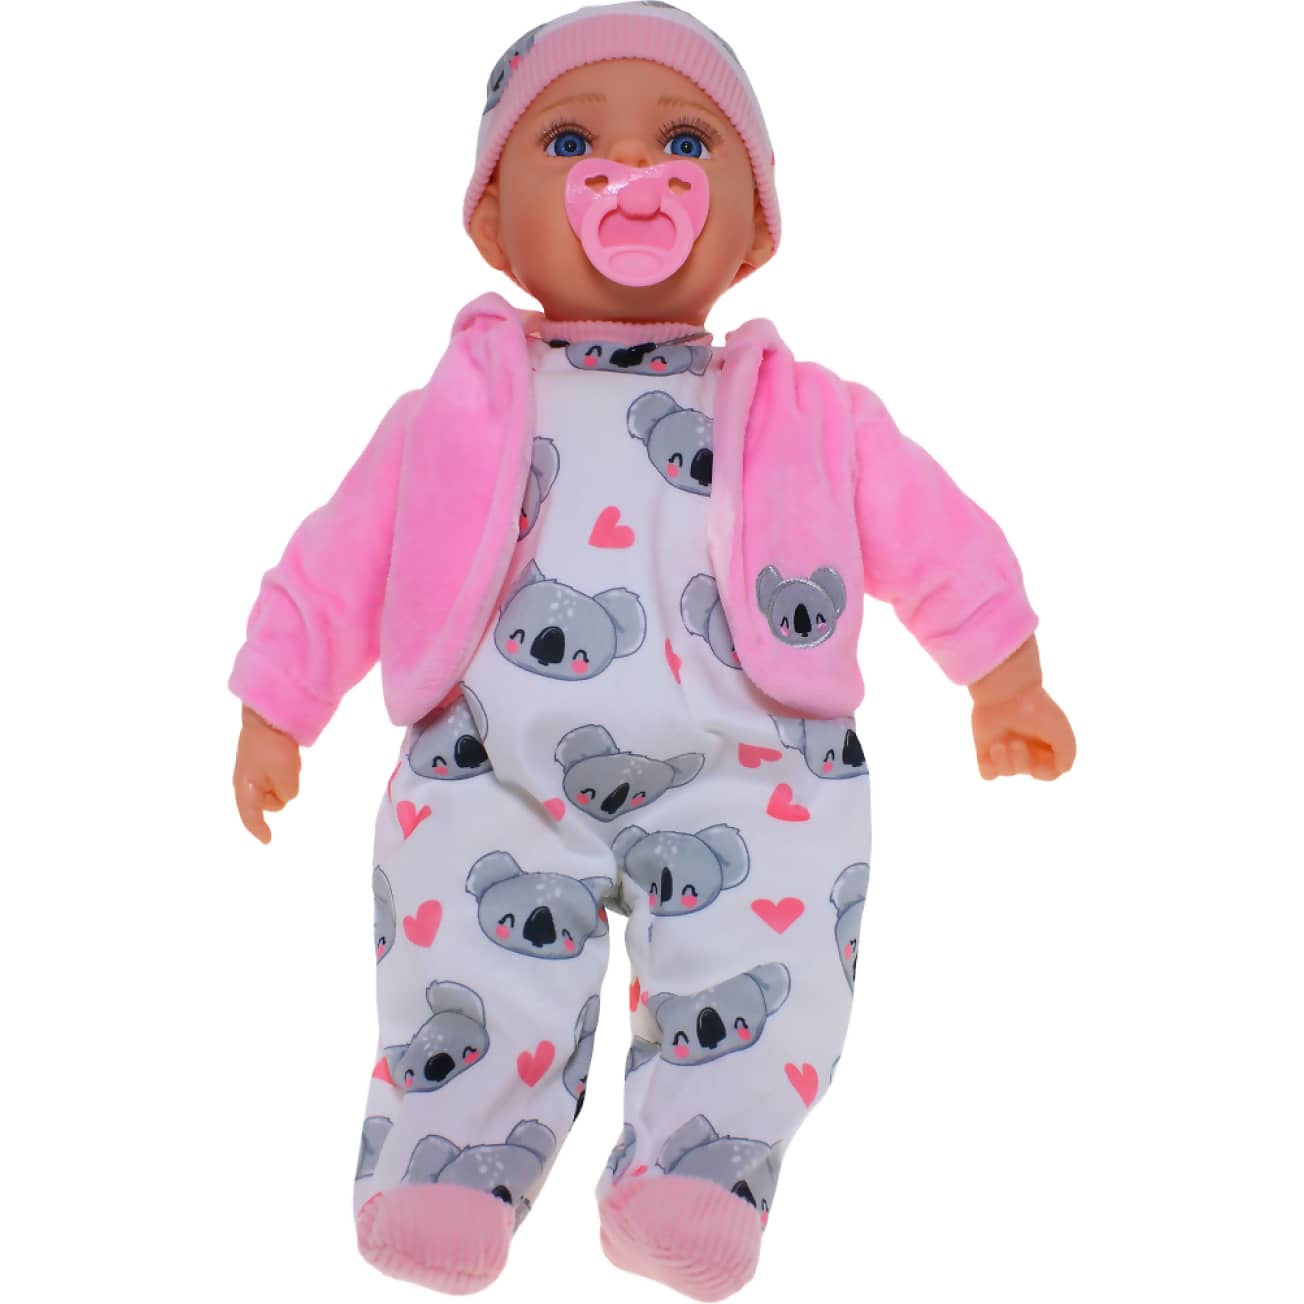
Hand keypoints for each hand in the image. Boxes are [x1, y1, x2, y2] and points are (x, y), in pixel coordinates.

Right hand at [233, 705, 301, 841]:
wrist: (265, 716)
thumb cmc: (273, 748)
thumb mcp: (286, 777)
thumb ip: (286, 794)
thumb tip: (284, 794)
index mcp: (245, 789)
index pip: (250, 817)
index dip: (258, 829)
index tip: (268, 840)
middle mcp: (244, 783)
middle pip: (269, 803)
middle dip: (280, 795)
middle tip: (285, 770)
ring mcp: (250, 772)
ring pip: (276, 789)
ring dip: (284, 780)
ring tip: (286, 760)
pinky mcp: (258, 762)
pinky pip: (277, 775)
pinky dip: (284, 771)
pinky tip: (286, 756)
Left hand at [967, 636, 1075, 780]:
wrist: (1004, 692)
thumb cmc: (1035, 709)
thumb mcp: (1061, 730)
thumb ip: (1068, 753)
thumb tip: (1062, 769)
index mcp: (1045, 744)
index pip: (1048, 773)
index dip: (1044, 772)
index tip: (1039, 760)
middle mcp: (1026, 747)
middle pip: (1026, 771)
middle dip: (1022, 761)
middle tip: (1016, 742)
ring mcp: (1005, 748)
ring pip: (1006, 772)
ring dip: (1003, 760)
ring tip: (999, 744)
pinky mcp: (985, 747)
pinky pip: (987, 774)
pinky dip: (988, 768)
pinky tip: (990, 751)